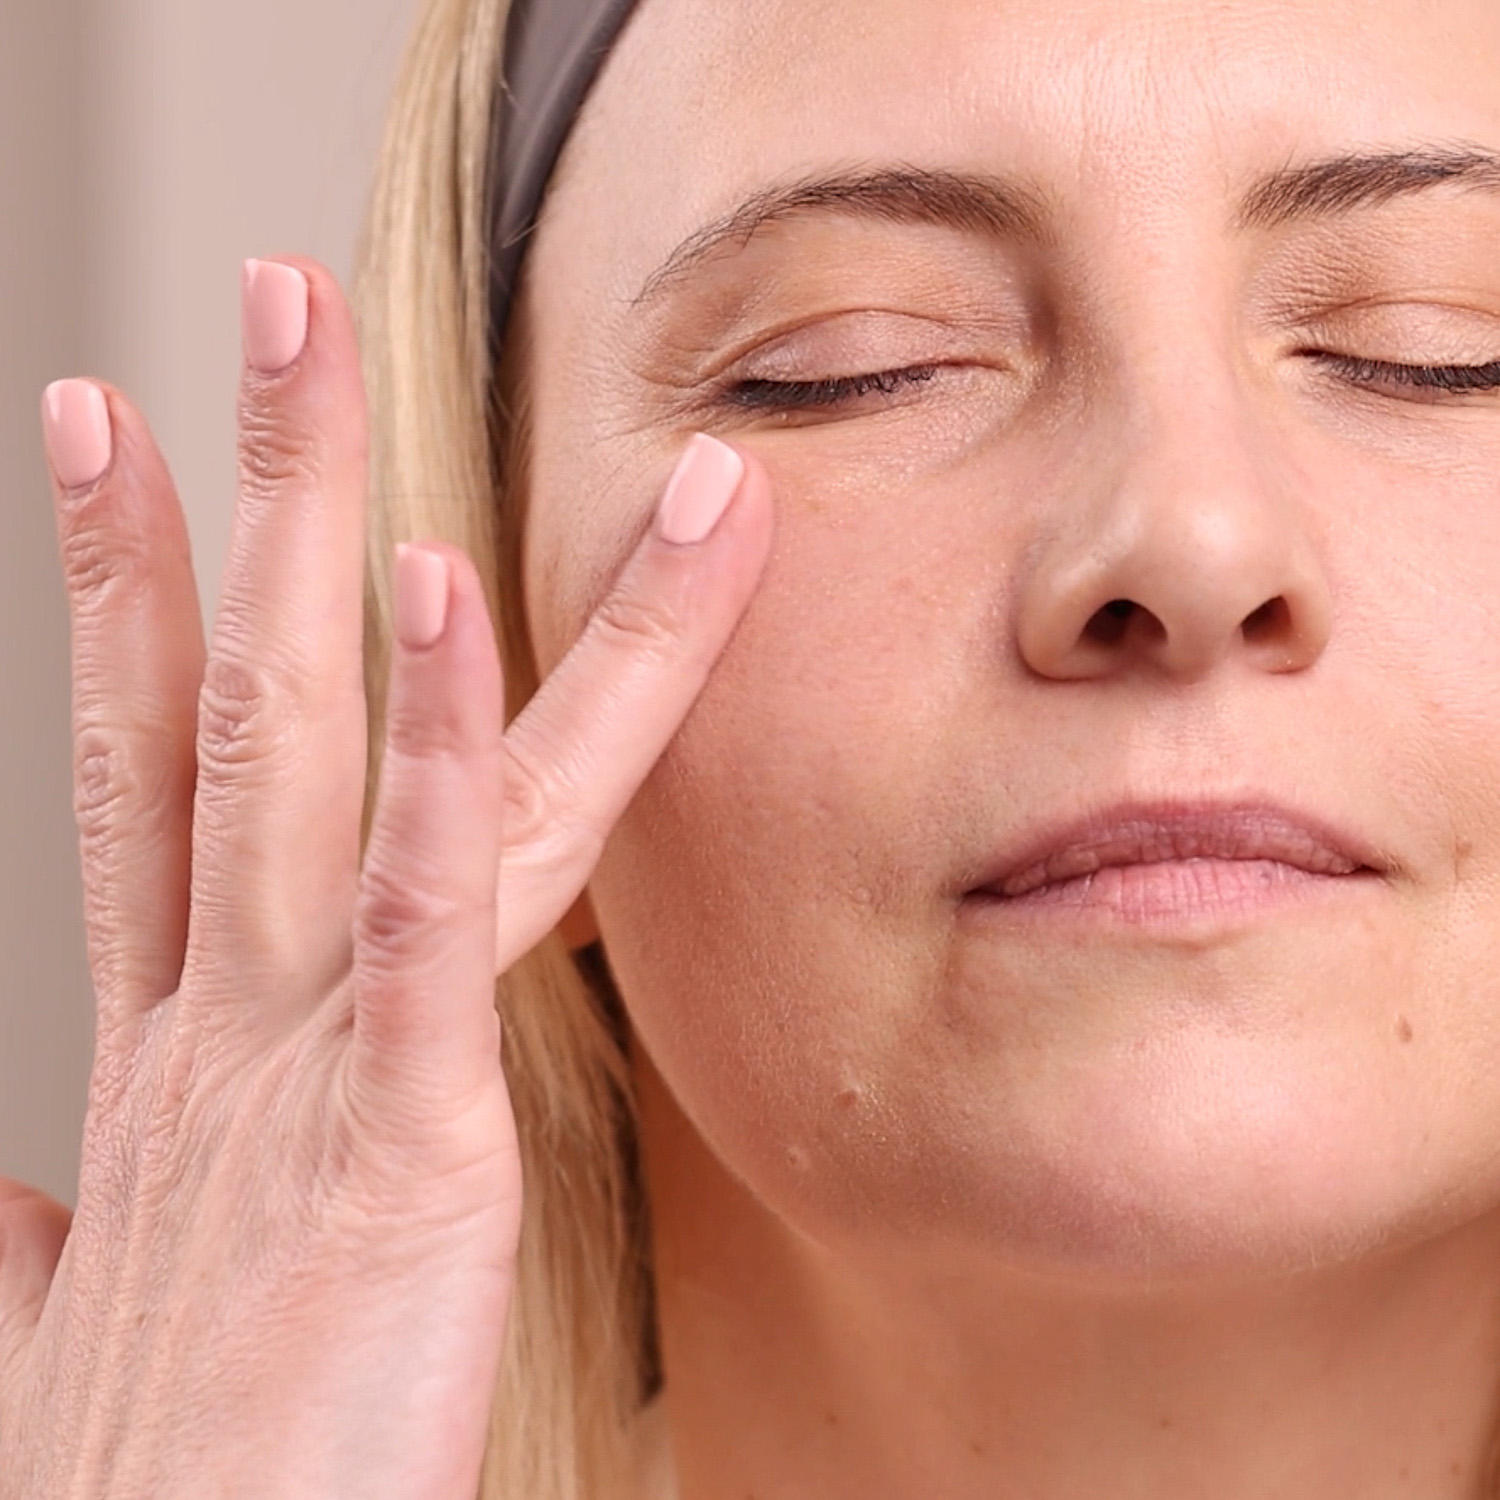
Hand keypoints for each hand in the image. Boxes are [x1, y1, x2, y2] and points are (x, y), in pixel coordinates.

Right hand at [0, 256, 770, 1498]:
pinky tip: (442, 594)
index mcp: (184, 1048)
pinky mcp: (394, 1139)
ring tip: (322, 346)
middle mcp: (230, 1016)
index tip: (104, 434)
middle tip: (264, 303)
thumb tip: (11, 1185)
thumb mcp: (88, 1324)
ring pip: (338, 751)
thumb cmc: (173, 1485)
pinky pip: (426, 908)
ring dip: (332, 534)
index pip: (149, 767)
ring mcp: (302, 1062)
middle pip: (239, 698)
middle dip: (250, 492)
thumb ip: (53, 1228)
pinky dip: (439, 749)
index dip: (127, 594)